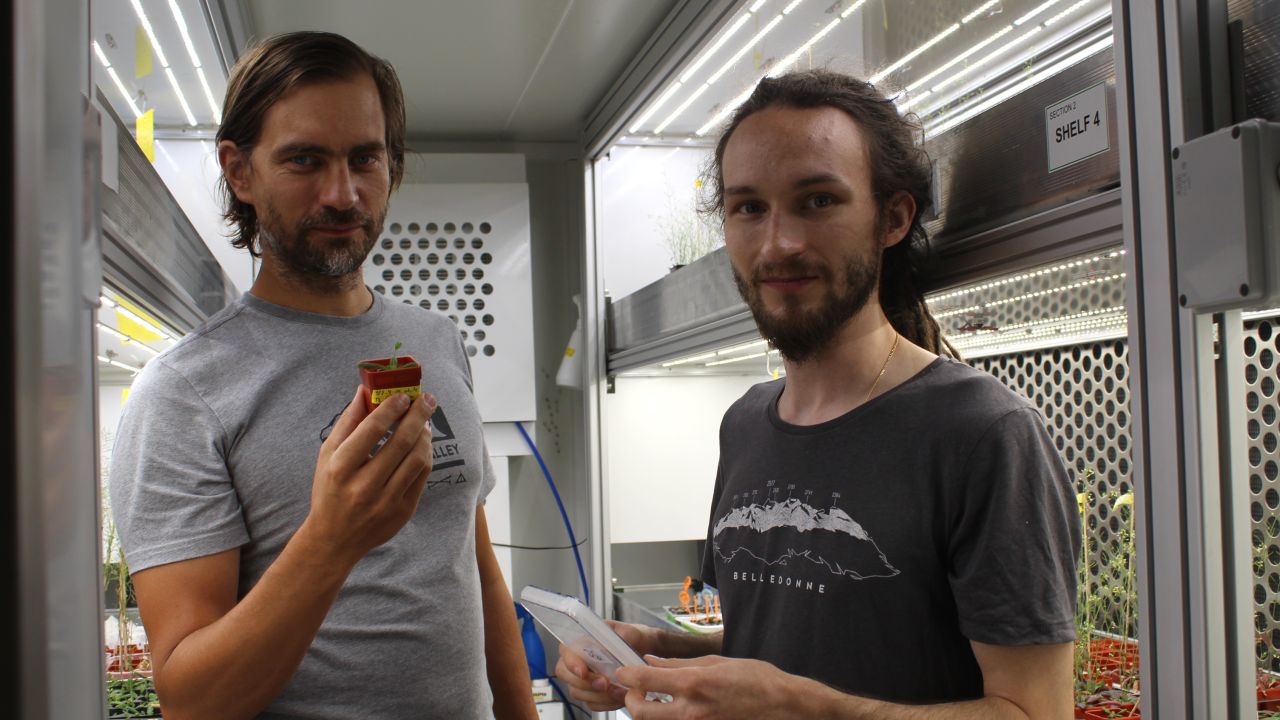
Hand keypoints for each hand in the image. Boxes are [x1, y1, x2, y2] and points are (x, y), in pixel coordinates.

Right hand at [302, 386, 436, 563]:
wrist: (334, 539)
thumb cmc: (329, 489)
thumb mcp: (328, 455)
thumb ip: (348, 421)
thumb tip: (365, 390)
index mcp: (340, 468)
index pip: (371, 430)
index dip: (391, 408)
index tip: (403, 395)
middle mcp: (363, 486)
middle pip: (400, 443)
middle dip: (418, 416)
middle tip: (427, 399)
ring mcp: (385, 501)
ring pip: (417, 459)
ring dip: (425, 435)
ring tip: (424, 421)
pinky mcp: (402, 512)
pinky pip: (422, 476)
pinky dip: (425, 455)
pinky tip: (422, 443)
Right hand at [554, 620, 659, 711]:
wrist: (643, 650)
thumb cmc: (632, 637)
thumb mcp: (630, 631)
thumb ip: (622, 636)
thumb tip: (614, 645)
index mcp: (582, 640)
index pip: (566, 651)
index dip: (571, 663)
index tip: (584, 672)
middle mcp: (577, 659)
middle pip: (566, 675)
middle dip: (585, 683)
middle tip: (605, 684)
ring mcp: (582, 678)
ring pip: (578, 692)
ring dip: (598, 696)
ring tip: (619, 692)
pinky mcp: (591, 693)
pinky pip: (591, 704)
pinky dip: (605, 704)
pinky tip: (620, 698)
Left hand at [615, 655, 800, 719]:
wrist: (782, 706)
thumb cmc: (755, 679)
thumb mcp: (715, 662)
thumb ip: (679, 664)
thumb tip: (652, 662)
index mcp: (694, 684)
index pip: (645, 680)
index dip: (627, 675)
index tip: (622, 671)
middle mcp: (691, 711)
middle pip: (641, 713)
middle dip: (630, 701)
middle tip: (635, 691)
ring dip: (648, 713)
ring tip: (654, 700)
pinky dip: (669, 719)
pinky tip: (675, 709)